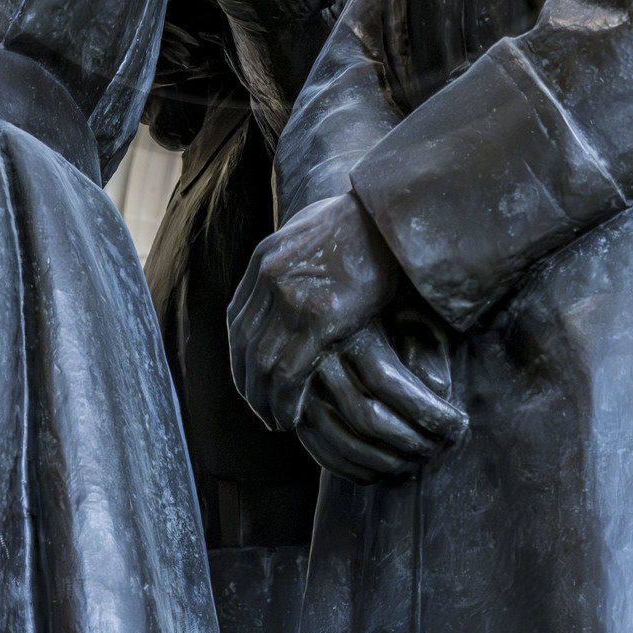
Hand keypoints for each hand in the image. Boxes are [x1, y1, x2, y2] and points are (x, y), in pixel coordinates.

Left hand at [228, 192, 465, 483]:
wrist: (395, 210)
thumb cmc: (367, 222)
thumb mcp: (315, 231)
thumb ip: (294, 256)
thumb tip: (290, 269)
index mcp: (265, 256)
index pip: (237, 319)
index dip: (240, 356)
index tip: (250, 379)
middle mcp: (269, 276)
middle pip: (243, 344)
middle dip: (249, 383)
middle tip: (261, 409)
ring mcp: (292, 296)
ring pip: (262, 364)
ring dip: (265, 399)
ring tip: (277, 421)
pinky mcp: (320, 317)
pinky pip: (290, 372)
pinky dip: (287, 400)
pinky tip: (292, 418)